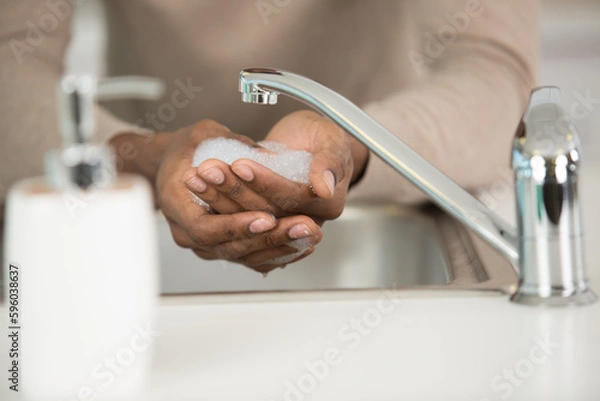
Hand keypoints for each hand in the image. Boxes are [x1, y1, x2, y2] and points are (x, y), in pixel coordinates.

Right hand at [109, 119, 322, 272]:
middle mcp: (186, 232)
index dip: (238, 226)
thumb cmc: (186, 147)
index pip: (206, 229)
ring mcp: (202, 245)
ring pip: (242, 256)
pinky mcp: (219, 247)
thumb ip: (232, 145)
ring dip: (279, 247)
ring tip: (309, 234)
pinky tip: (301, 245)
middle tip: (302, 227)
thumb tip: (266, 155)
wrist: (173, 163)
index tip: (267, 218)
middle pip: (229, 247)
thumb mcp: (205, 134)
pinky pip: (247, 258)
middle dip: (269, 238)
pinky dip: (275, 254)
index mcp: (175, 205)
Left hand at [186, 110, 368, 220]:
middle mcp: (307, 220)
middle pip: (266, 212)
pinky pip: (238, 218)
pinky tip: (197, 186)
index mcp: (328, 205)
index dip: (265, 182)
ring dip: (219, 197)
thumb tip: (324, 187)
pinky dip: (216, 201)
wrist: (308, 143)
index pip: (291, 198)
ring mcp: (283, 223)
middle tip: (209, 170)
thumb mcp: (332, 139)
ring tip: (196, 177)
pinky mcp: (262, 221)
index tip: (241, 164)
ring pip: (247, 217)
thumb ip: (329, 162)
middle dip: (234, 190)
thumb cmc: (321, 137)